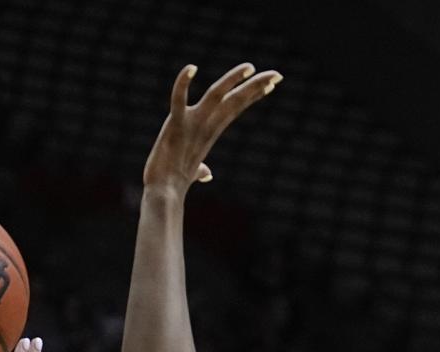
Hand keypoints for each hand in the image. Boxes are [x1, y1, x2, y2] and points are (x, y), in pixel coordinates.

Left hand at [144, 63, 281, 194]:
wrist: (162, 195)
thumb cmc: (172, 185)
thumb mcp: (190, 172)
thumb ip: (199, 170)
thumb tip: (206, 174)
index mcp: (209, 133)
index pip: (234, 109)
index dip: (252, 96)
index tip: (270, 85)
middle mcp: (204, 127)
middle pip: (234, 102)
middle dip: (255, 87)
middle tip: (277, 75)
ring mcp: (191, 125)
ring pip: (216, 97)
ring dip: (233, 80)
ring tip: (250, 68)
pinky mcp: (175, 126)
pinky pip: (178, 100)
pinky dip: (183, 84)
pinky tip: (191, 68)